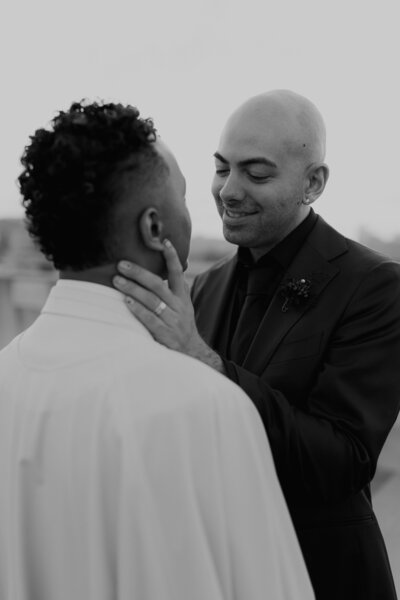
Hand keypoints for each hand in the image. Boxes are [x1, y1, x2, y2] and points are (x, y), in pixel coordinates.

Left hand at [113, 240, 223, 372]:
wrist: (191, 352)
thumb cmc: (180, 324)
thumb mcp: (183, 305)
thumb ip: (174, 289)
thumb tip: (163, 267)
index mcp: (182, 296)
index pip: (178, 273)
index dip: (172, 257)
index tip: (164, 242)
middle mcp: (179, 306)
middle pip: (158, 285)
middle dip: (139, 273)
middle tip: (122, 264)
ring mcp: (172, 320)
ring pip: (152, 301)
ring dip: (133, 290)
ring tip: (117, 281)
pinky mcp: (165, 334)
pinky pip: (150, 320)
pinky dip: (138, 311)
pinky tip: (126, 303)